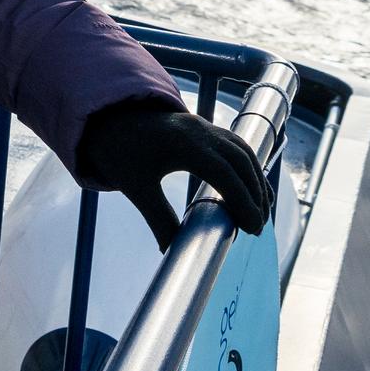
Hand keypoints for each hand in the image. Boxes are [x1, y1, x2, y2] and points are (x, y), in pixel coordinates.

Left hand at [71, 95, 270, 245]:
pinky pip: (236, 145)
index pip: (224, 173)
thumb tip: (174, 253)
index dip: (242, 201)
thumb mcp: (136, 188)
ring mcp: (205, 126)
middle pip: (241, 162)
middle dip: (255, 195)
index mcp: (182, 144)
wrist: (110, 117)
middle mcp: (199, 130)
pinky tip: (251, 188)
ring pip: (243, 152)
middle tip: (257, 228)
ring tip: (260, 213)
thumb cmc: (120, 152)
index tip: (251, 228)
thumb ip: (158, 220)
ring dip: (256, 181)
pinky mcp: (205, 127)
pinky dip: (248, 167)